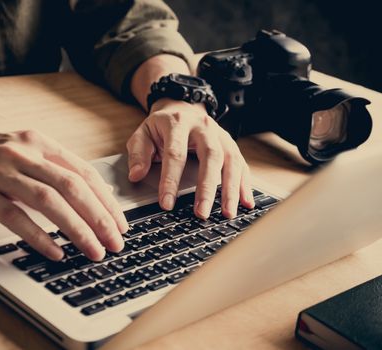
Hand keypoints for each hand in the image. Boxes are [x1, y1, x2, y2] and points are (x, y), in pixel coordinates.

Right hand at [0, 117, 127, 260]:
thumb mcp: (18, 151)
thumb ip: (49, 167)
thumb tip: (86, 192)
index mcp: (37, 143)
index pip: (84, 172)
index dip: (106, 199)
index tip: (120, 221)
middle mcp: (24, 154)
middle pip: (74, 188)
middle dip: (101, 218)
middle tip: (116, 241)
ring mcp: (2, 172)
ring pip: (51, 202)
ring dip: (78, 230)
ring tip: (94, 251)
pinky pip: (16, 217)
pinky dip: (40, 236)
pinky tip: (56, 252)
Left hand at [126, 99, 253, 218]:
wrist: (181, 107)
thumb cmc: (161, 126)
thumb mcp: (142, 134)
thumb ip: (138, 153)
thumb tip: (136, 175)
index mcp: (178, 123)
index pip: (175, 154)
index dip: (170, 180)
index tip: (167, 203)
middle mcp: (204, 127)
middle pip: (211, 156)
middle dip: (207, 187)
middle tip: (201, 212)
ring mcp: (221, 135)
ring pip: (231, 161)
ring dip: (231, 189)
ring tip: (227, 213)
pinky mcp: (231, 145)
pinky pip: (241, 164)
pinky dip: (245, 184)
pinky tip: (246, 202)